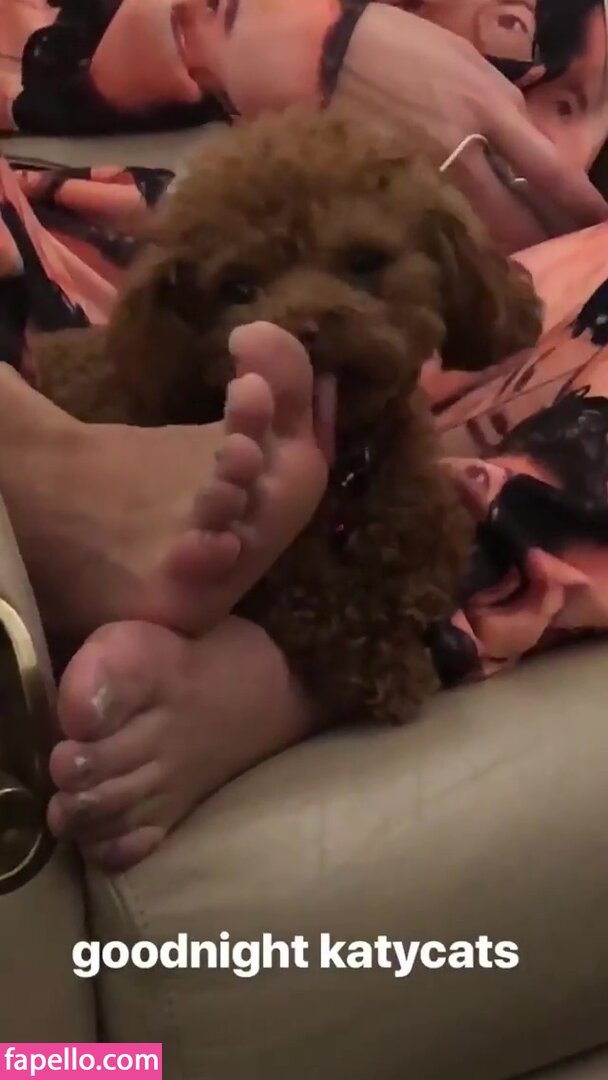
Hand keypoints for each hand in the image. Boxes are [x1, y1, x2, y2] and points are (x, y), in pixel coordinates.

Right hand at [337, 5, 607, 251]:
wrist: (326, 56)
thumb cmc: (398, 47)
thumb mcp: (464, 62)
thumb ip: (498, 106)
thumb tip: (523, 149)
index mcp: (486, 107)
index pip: (546, 168)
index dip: (577, 201)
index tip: (598, 221)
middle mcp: (462, 149)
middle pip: (516, 215)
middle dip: (543, 239)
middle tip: (561, 255)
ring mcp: (425, 179)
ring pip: (476, 232)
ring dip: (502, 251)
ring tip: (519, 268)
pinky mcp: (394, 195)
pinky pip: (436, 229)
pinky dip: (457, 244)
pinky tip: (466, 258)